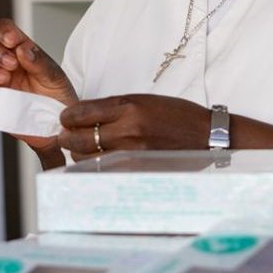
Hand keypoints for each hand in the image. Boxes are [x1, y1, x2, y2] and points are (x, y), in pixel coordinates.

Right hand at [0, 18, 77, 153]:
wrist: (55, 126)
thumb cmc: (56, 97)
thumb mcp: (55, 77)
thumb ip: (40, 62)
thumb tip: (23, 49)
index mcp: (17, 50)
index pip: (0, 28)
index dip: (2, 30)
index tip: (13, 41)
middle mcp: (0, 62)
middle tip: (11, 64)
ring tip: (5, 79)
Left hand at [57, 94, 210, 160]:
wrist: (207, 134)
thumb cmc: (177, 116)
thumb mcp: (144, 100)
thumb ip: (114, 108)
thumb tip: (84, 115)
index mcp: (128, 106)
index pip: (81, 112)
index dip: (67, 117)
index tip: (65, 119)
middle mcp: (127, 129)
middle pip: (78, 138)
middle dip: (66, 137)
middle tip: (65, 137)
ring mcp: (131, 152)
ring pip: (87, 158)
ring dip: (78, 155)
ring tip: (80, 151)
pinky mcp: (137, 170)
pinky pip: (104, 172)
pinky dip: (95, 168)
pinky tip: (96, 164)